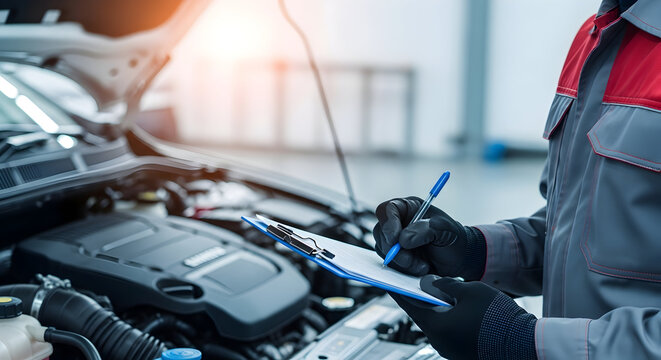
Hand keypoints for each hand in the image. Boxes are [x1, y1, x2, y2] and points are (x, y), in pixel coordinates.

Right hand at [373, 197, 485, 278]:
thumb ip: (424, 230)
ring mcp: (395, 241)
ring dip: (401, 262)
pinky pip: (390, 264)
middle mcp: (398, 223)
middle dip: (394, 250)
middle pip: (381, 232)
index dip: (388, 224)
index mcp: (408, 208)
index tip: (396, 239)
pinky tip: (419, 269)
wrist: (459, 259)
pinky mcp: (396, 257)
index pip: (387, 210)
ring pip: (383, 250)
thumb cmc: (454, 238)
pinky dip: (403, 270)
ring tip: (422, 266)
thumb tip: (403, 240)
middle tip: (411, 260)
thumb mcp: (444, 229)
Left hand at [391, 275, 536, 359]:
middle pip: (422, 315)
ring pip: (437, 324)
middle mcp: (439, 342)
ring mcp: (450, 350)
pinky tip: (456, 307)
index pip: (409, 304)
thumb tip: (432, 283)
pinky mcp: (462, 353)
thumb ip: (447, 285)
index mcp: (436, 326)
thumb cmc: (499, 317)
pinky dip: (449, 318)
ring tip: (440, 292)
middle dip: (420, 298)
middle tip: (416, 282)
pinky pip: (450, 332)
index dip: (398, 289)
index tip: (389, 280)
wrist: (525, 344)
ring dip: (437, 308)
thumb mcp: (471, 290)